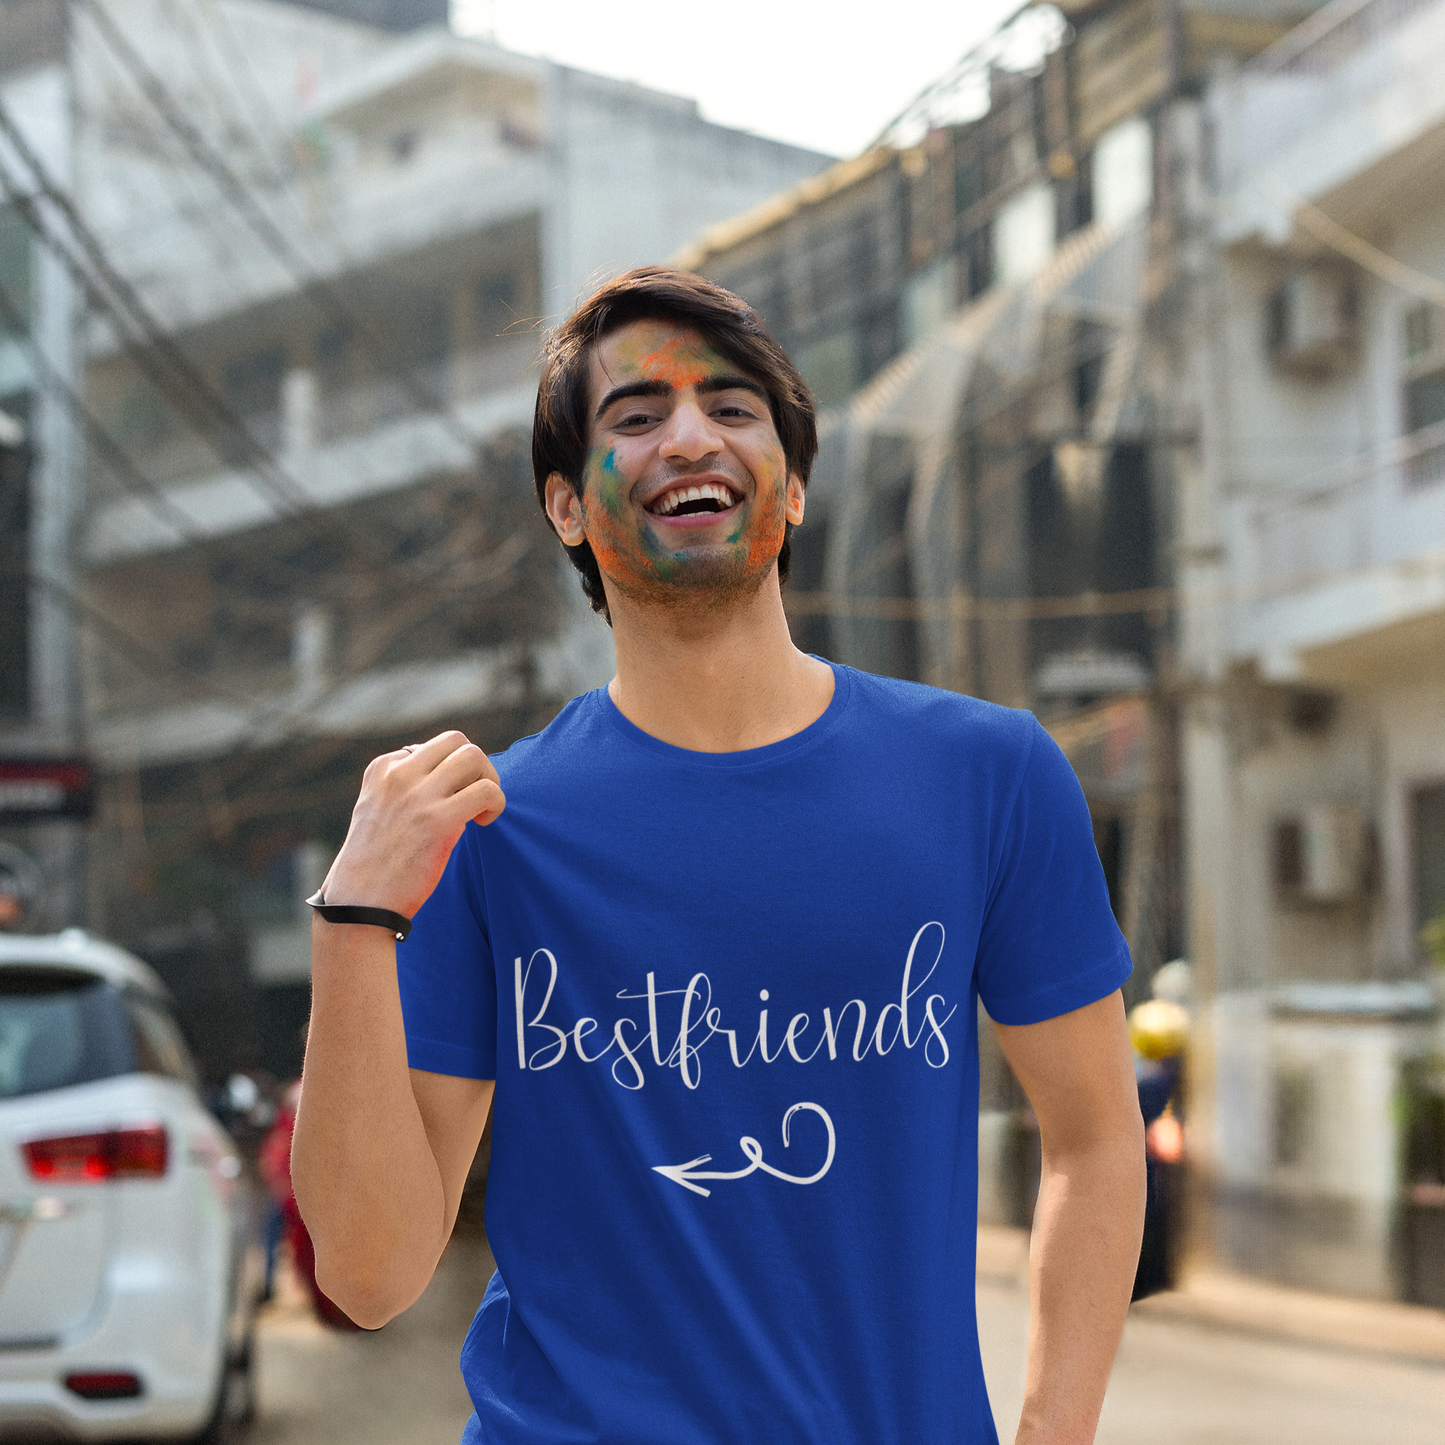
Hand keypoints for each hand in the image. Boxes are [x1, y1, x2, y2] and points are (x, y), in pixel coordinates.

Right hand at [322, 731, 504, 918]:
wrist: (359, 903)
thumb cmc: (375, 864)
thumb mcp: (379, 810)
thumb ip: (406, 787)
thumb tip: (453, 776)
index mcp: (382, 769)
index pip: (431, 747)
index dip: (449, 773)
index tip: (446, 800)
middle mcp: (399, 774)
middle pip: (457, 741)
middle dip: (476, 766)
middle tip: (475, 797)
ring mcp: (418, 795)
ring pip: (474, 756)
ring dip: (489, 780)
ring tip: (480, 809)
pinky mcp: (438, 820)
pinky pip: (487, 791)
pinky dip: (496, 803)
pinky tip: (483, 822)